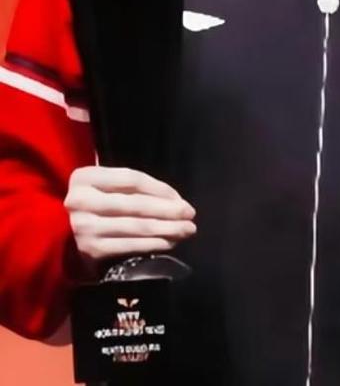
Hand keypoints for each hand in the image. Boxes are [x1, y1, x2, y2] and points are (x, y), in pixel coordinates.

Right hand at [64, 167, 195, 270]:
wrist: (61, 232)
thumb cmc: (96, 202)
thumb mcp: (107, 184)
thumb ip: (133, 186)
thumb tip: (175, 200)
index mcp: (85, 177)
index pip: (133, 179)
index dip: (161, 189)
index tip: (181, 198)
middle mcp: (80, 201)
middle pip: (137, 204)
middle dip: (169, 210)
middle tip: (191, 214)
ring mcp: (83, 226)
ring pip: (136, 226)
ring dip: (167, 229)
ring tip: (187, 230)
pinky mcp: (89, 249)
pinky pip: (129, 245)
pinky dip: (153, 244)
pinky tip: (169, 242)